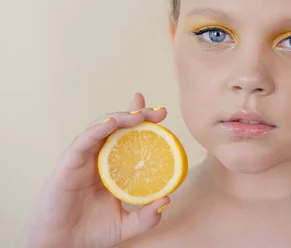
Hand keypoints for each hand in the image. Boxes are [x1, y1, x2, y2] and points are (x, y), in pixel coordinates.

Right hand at [18, 93, 170, 247]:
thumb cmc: (91, 234)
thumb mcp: (127, 225)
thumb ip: (147, 216)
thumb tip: (167, 198)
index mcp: (113, 166)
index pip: (128, 136)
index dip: (142, 120)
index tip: (162, 112)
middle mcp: (98, 158)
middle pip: (117, 126)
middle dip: (138, 114)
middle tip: (159, 113)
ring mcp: (83, 159)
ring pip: (101, 128)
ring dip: (120, 118)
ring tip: (139, 115)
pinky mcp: (68, 164)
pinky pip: (82, 142)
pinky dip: (96, 130)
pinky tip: (110, 124)